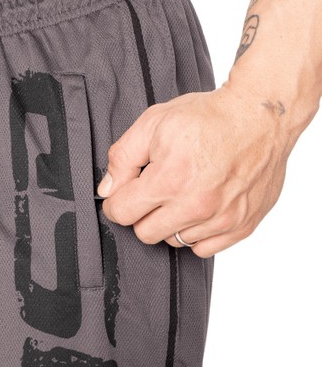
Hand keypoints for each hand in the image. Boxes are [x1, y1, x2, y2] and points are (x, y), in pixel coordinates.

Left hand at [96, 84, 288, 257]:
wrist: (260, 116)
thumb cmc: (208, 117)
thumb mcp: (153, 123)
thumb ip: (122, 158)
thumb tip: (107, 190)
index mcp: (170, 179)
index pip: (122, 213)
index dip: (117, 201)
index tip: (125, 193)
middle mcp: (196, 205)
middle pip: (145, 233)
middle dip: (142, 212)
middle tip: (154, 191)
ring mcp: (221, 219)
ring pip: (174, 241)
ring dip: (171, 222)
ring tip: (184, 193)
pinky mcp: (241, 225)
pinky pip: (203, 249)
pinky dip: (197, 233)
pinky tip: (201, 208)